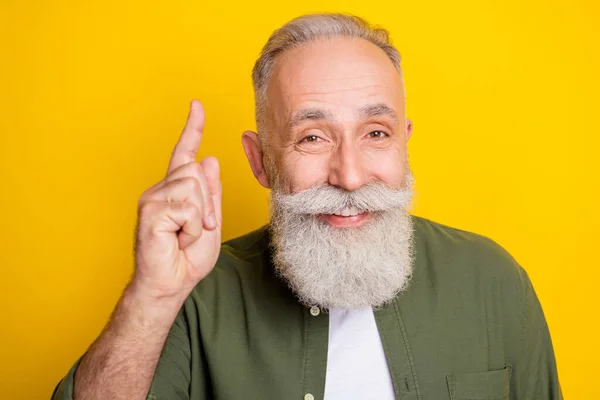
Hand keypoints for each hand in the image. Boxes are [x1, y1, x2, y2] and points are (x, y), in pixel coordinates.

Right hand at [132, 100, 221, 301]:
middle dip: (207, 204)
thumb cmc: (187, 257)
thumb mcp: (210, 222)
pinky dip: (192, 228)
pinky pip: (187, 207)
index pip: (185, 153)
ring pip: (192, 188)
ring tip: (185, 236)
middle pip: (195, 171)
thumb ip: (210, 193)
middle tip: (197, 229)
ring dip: (200, 218)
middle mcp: (161, 189)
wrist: (171, 284)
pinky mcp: (150, 211)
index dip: (192, 128)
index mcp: (176, 190)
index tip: (197, 105)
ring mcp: (152, 199)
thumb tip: (209, 159)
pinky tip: (178, 240)